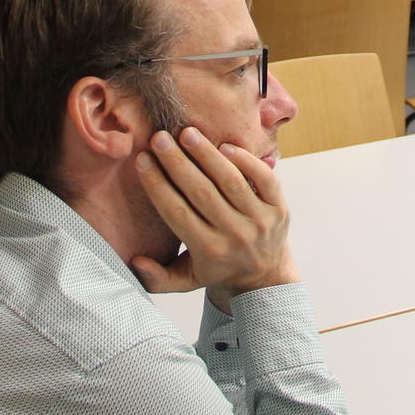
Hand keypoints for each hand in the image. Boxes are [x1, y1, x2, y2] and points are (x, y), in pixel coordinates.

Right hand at [130, 127, 297, 309]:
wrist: (265, 277)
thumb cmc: (218, 269)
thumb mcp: (185, 281)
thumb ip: (157, 278)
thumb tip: (135, 260)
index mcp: (208, 251)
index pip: (177, 212)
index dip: (157, 184)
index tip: (142, 159)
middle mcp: (235, 235)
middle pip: (201, 192)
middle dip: (177, 162)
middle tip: (159, 137)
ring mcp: (260, 221)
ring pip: (230, 181)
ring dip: (207, 154)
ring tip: (187, 133)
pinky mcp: (279, 208)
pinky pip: (264, 179)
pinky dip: (246, 160)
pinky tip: (224, 144)